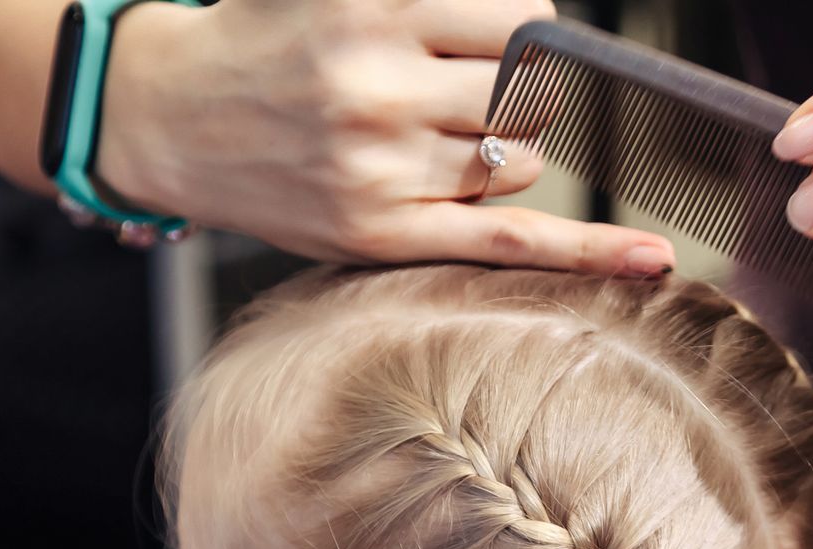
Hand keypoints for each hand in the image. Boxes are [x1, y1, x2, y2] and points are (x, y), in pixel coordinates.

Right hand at [94, 0, 673, 272]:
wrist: (163, 113)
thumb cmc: (260, 38)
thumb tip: (531, 13)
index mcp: (373, 8)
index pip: (522, 19)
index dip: (528, 30)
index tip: (509, 38)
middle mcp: (380, 87)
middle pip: (527, 93)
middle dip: (514, 92)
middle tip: (462, 91)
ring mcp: (382, 167)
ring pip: (520, 163)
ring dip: (501, 151)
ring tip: (430, 139)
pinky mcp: (382, 231)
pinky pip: (510, 242)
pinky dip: (589, 252)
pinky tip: (650, 260)